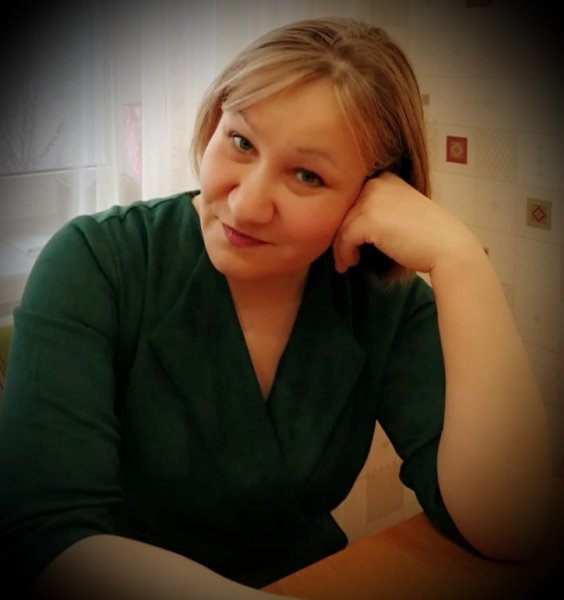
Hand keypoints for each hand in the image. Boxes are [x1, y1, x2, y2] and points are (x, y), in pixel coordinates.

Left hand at [332, 172, 480, 274]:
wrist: (448, 249)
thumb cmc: (427, 238)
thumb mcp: (401, 213)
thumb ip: (378, 211)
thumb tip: (348, 225)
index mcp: (386, 179)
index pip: (353, 200)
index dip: (348, 222)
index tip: (349, 241)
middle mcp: (378, 183)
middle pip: (344, 212)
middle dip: (341, 235)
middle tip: (344, 255)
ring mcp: (372, 199)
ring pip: (341, 226)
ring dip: (340, 247)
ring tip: (346, 263)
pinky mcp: (368, 219)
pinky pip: (344, 238)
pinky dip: (343, 254)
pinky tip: (349, 263)